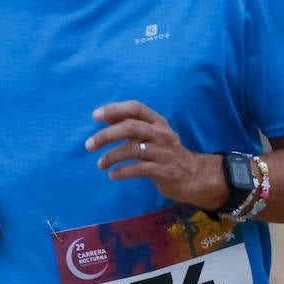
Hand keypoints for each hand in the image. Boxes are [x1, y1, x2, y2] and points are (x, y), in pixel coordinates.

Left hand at [85, 101, 222, 208]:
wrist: (195, 176)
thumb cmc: (167, 153)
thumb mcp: (154, 135)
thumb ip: (132, 126)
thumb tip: (105, 117)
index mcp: (158, 122)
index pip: (136, 108)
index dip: (115, 109)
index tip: (96, 116)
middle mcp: (162, 134)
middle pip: (130, 127)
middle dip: (106, 135)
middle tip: (89, 144)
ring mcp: (164, 152)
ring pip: (132, 149)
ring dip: (111, 156)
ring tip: (101, 164)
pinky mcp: (164, 171)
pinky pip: (138, 169)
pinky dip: (122, 172)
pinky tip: (113, 175)